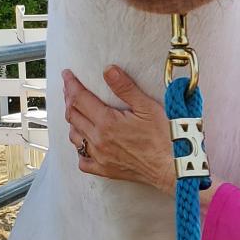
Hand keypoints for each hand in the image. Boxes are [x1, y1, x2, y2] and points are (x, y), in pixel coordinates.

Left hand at [63, 66, 175, 193]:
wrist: (173, 166)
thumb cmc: (164, 136)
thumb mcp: (147, 106)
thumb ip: (125, 88)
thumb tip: (108, 70)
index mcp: (106, 122)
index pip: (80, 99)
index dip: (71, 84)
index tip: (67, 74)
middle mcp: (98, 140)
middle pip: (73, 116)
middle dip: (69, 99)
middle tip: (69, 88)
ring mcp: (100, 157)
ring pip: (74, 136)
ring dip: (72, 122)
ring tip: (75, 111)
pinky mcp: (105, 170)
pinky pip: (83, 161)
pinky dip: (79, 149)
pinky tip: (84, 142)